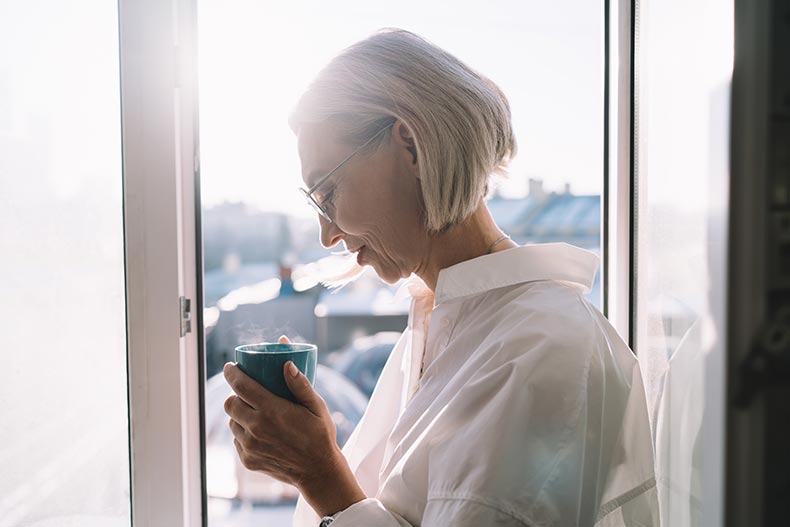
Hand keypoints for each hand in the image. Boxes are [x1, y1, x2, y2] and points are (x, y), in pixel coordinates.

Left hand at [224, 335, 365, 515]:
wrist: (317, 471)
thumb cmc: (319, 435)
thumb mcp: (316, 406)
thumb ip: (300, 384)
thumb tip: (287, 364)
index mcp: (272, 411)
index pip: (241, 386)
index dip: (232, 373)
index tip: (230, 366)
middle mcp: (257, 428)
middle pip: (230, 404)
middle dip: (235, 394)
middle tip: (246, 392)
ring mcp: (250, 446)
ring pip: (232, 422)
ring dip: (239, 414)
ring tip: (255, 413)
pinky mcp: (248, 460)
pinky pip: (237, 440)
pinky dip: (244, 432)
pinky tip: (259, 431)